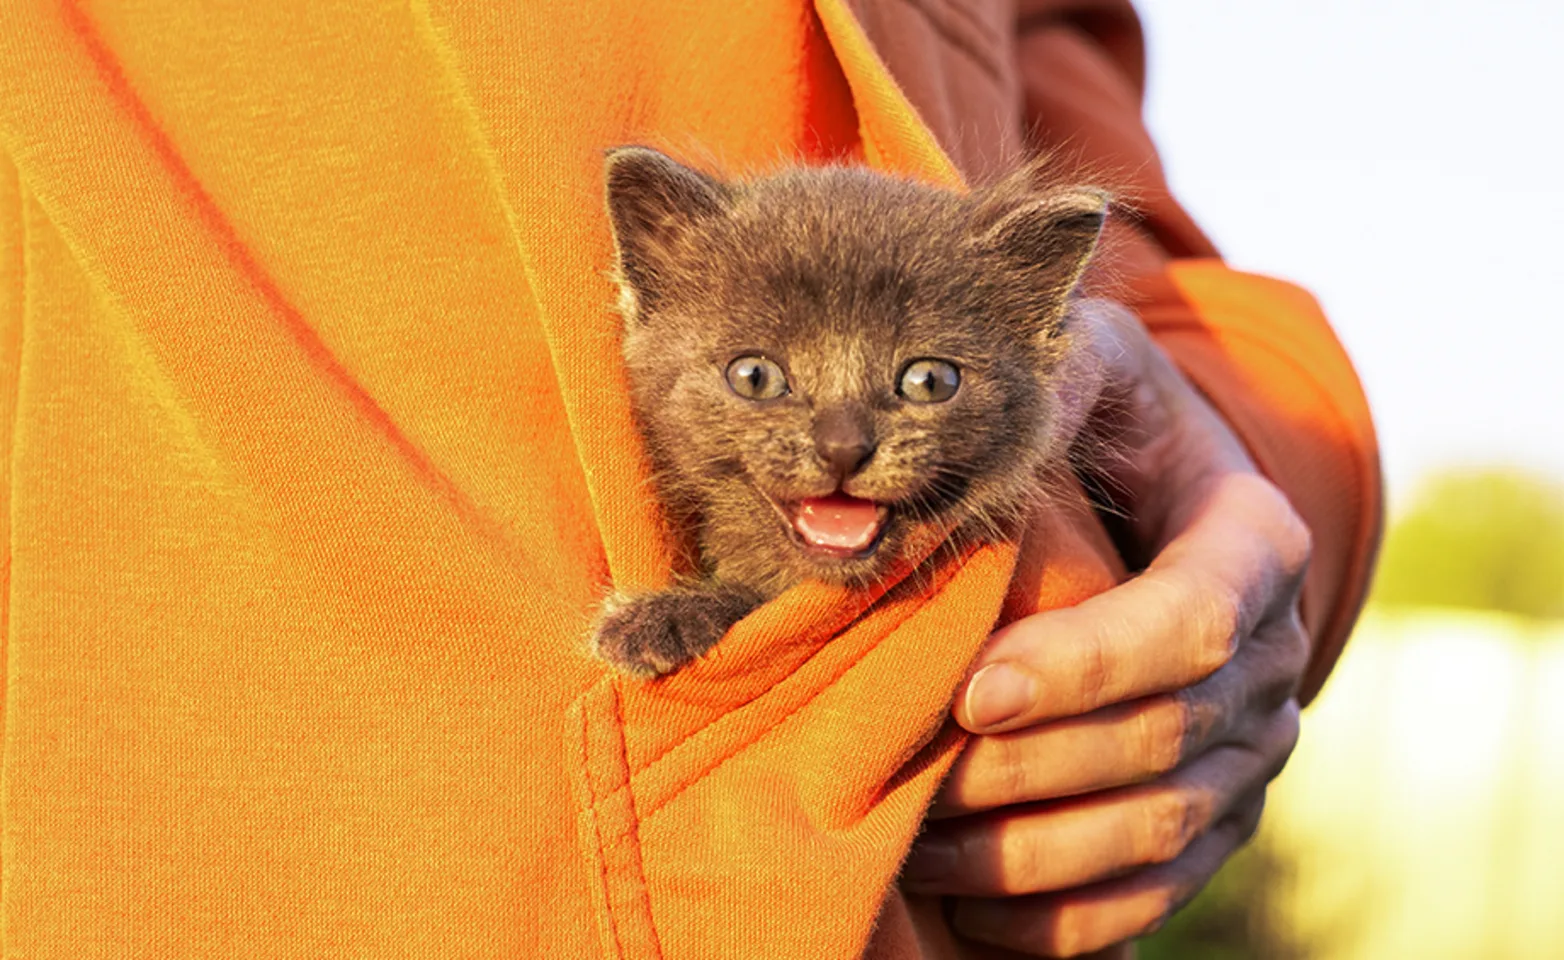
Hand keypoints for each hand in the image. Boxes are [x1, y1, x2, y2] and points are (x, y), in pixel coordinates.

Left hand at [901, 299, 1312, 957]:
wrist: (1153, 487)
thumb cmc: (1104, 416)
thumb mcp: (1086, 362)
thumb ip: (1053, 376)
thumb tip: (970, 413)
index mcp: (1255, 539)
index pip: (1192, 623)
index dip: (1088, 665)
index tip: (973, 690)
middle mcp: (1270, 652)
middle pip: (1165, 739)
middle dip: (1030, 766)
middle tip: (912, 776)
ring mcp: (1252, 742)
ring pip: (1162, 827)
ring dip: (1034, 851)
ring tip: (919, 845)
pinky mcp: (1218, 805)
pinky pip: (1162, 889)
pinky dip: (1073, 916)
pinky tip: (976, 912)